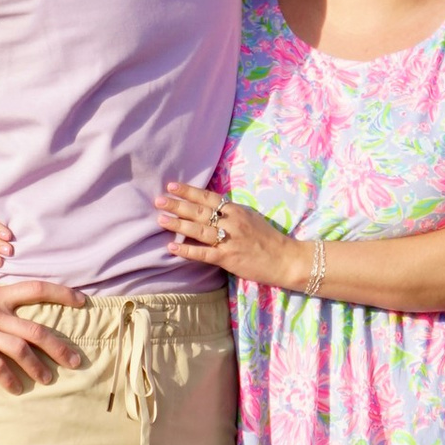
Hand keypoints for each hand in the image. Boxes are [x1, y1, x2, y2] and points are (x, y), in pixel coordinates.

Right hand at [0, 274, 86, 389]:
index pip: (36, 288)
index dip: (62, 294)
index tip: (82, 301)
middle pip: (36, 329)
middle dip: (59, 346)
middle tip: (76, 360)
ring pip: (20, 350)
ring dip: (38, 366)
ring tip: (49, 379)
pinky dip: (9, 378)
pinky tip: (17, 388)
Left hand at [156, 183, 298, 285]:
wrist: (285, 258)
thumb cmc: (268, 238)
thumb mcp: (250, 217)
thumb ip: (231, 212)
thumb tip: (210, 207)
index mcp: (236, 210)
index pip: (208, 197)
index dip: (189, 191)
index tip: (171, 185)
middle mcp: (231, 222)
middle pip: (199, 211)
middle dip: (178, 205)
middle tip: (158, 200)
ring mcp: (229, 240)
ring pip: (198, 230)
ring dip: (178, 224)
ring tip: (160, 219)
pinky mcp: (228, 258)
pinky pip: (203, 253)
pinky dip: (186, 251)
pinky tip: (171, 247)